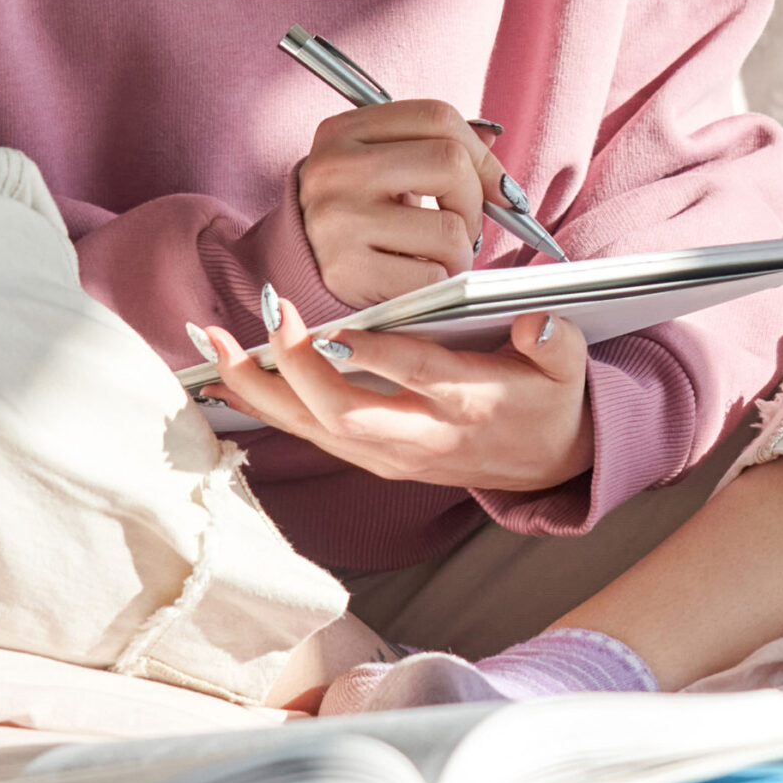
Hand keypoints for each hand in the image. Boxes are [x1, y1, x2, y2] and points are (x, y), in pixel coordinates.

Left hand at [198, 297, 594, 492]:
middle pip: (345, 415)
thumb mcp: (569, 368)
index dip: (374, 355)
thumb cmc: (550, 400)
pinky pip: (307, 434)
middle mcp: (421, 437)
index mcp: (469, 405)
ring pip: (313, 429)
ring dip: (259, 389)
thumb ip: (556, 343)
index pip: (418, 378)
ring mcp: (391, 455)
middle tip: (264, 316)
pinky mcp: (372, 457)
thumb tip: (538, 322)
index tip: (332, 326)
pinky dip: (263, 407)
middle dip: (295, 370)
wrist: (547, 465)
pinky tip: (224, 378)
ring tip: (213, 343)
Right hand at [297, 97, 510, 308]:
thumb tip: (494, 150)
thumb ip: (432, 148)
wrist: (296, 265)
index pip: (437, 117)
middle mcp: (337, 168)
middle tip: (463, 224)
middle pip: (450, 163)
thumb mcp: (380, 164)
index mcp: (344, 130)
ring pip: (449, 229)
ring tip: (434, 257)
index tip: (498, 187)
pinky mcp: (347, 272)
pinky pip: (432, 277)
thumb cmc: (354, 211)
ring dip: (459, 252)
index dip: (482, 154)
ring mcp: (338, 220)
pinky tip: (416, 279)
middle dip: (474, 202)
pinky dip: (438, 283)